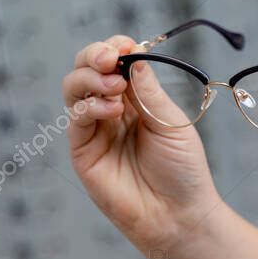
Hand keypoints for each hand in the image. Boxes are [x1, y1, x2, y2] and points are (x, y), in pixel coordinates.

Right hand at [62, 36, 220, 254]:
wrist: (178, 215)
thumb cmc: (182, 171)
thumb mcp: (172, 123)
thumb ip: (149, 92)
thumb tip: (133, 56)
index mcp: (138, 101)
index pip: (117, 63)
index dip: (117, 48)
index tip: (127, 44)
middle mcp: (112, 111)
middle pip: (88, 69)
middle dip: (95, 55)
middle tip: (111, 57)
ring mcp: (95, 130)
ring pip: (75, 88)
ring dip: (90, 78)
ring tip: (114, 86)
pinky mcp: (83, 151)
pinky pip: (76, 118)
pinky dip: (91, 106)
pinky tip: (113, 110)